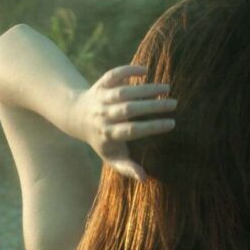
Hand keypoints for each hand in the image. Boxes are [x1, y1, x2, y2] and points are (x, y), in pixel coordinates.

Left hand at [72, 65, 176, 181]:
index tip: (171, 124)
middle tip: (174, 104)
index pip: (131, 131)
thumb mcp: (110, 156)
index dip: (151, 127)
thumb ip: (126, 167)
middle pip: (129, 109)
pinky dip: (128, 70)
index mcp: (107, 134)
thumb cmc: (100, 139)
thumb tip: (144, 178)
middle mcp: (103, 115)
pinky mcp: (101, 84)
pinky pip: (114, 75)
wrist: (75, 116)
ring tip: (166, 88)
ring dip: (145, 89)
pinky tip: (145, 71)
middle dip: (152, 106)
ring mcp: (101, 98)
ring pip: (124, 91)